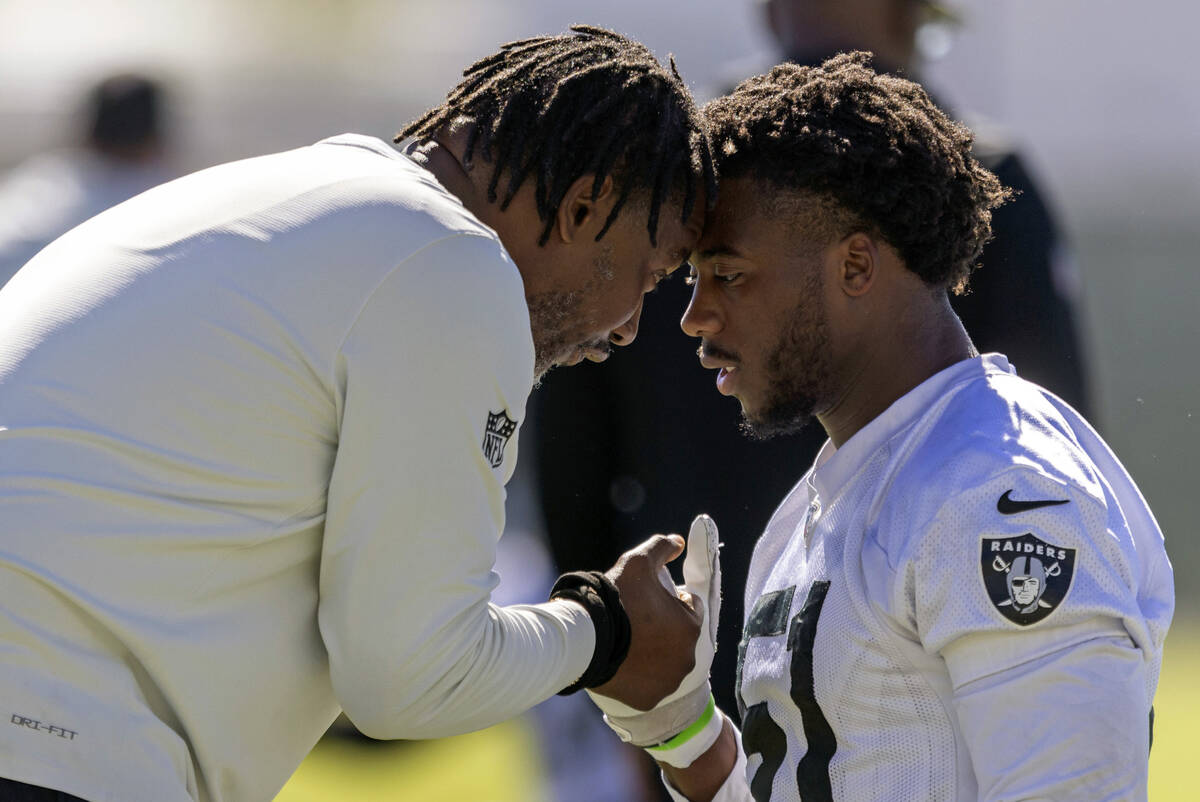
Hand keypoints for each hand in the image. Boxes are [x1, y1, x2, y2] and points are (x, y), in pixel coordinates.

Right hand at [591, 516, 721, 736]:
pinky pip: (650, 685)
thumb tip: (677, 542)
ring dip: (655, 653)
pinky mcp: (650, 699)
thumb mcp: (640, 562)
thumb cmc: (617, 597)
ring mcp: (669, 682)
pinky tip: (624, 663)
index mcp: (692, 626)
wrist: (586, 637)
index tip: (647, 600)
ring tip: (629, 642)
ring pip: (666, 662)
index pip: (688, 606)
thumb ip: (662, 547)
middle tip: (637, 621)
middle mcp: (688, 658)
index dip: (668, 599)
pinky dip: (641, 676)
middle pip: (679, 636)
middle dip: (664, 628)